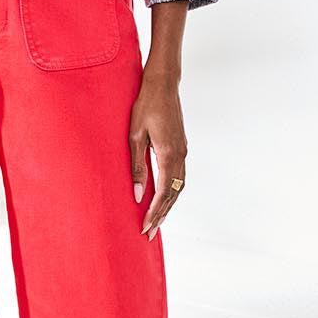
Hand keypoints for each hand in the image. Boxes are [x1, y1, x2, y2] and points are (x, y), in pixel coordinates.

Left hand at [129, 72, 187, 239]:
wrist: (163, 84)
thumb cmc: (145, 105)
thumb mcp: (134, 136)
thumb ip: (137, 167)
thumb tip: (137, 194)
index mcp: (168, 154)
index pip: (163, 193)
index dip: (154, 212)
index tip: (145, 227)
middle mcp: (180, 156)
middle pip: (174, 195)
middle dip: (162, 215)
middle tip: (150, 233)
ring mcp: (183, 151)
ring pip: (179, 187)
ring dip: (168, 205)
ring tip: (156, 220)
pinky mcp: (181, 147)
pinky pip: (179, 176)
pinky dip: (172, 191)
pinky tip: (163, 197)